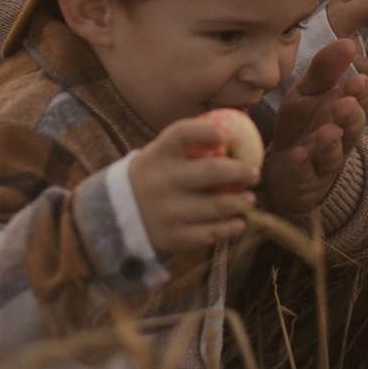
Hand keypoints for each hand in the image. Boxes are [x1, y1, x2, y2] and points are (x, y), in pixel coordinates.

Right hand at [130, 118, 260, 255]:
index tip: (225, 136)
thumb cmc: (150, 180)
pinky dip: (230, 227)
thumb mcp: (157, 158)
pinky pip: (211, 233)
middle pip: (211, 172)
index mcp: (157, 155)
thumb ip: (187, 147)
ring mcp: (168, 212)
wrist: (113, 219)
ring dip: (241, 202)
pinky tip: (239, 222)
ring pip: (217, 205)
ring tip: (250, 199)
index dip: (207, 130)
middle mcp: (162, 182)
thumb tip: (233, 136)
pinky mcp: (174, 238)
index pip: (183, 133)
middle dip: (240, 172)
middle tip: (254, 174)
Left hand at [260, 37, 367, 213]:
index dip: (362, 91)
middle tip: (347, 103)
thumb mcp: (309, 91)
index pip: (361, 99)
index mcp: (345, 109)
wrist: (285, 166)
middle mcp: (341, 135)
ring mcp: (324, 159)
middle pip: (354, 127)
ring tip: (328, 131)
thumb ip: (325, 69)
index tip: (358, 79)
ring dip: (331, 142)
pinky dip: (303, 165)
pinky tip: (299, 155)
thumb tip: (348, 41)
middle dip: (352, 115)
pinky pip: (306, 173)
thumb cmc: (302, 123)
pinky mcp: (305, 178)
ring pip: (334, 152)